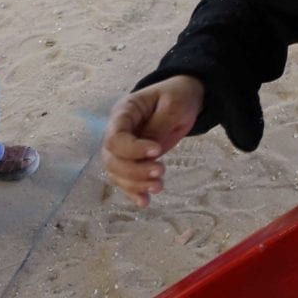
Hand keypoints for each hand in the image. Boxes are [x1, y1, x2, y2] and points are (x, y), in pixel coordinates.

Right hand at [102, 75, 205, 207]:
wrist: (185, 96)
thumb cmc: (178, 95)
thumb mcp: (173, 105)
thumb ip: (158, 126)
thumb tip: (149, 151)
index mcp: (124, 112)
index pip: (115, 138)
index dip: (132, 149)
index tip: (157, 150)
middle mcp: (117, 131)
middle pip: (112, 159)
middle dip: (135, 170)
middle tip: (161, 172)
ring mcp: (124, 147)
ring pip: (116, 173)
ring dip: (135, 184)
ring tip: (159, 187)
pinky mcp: (133, 160)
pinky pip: (125, 180)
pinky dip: (133, 192)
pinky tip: (145, 202)